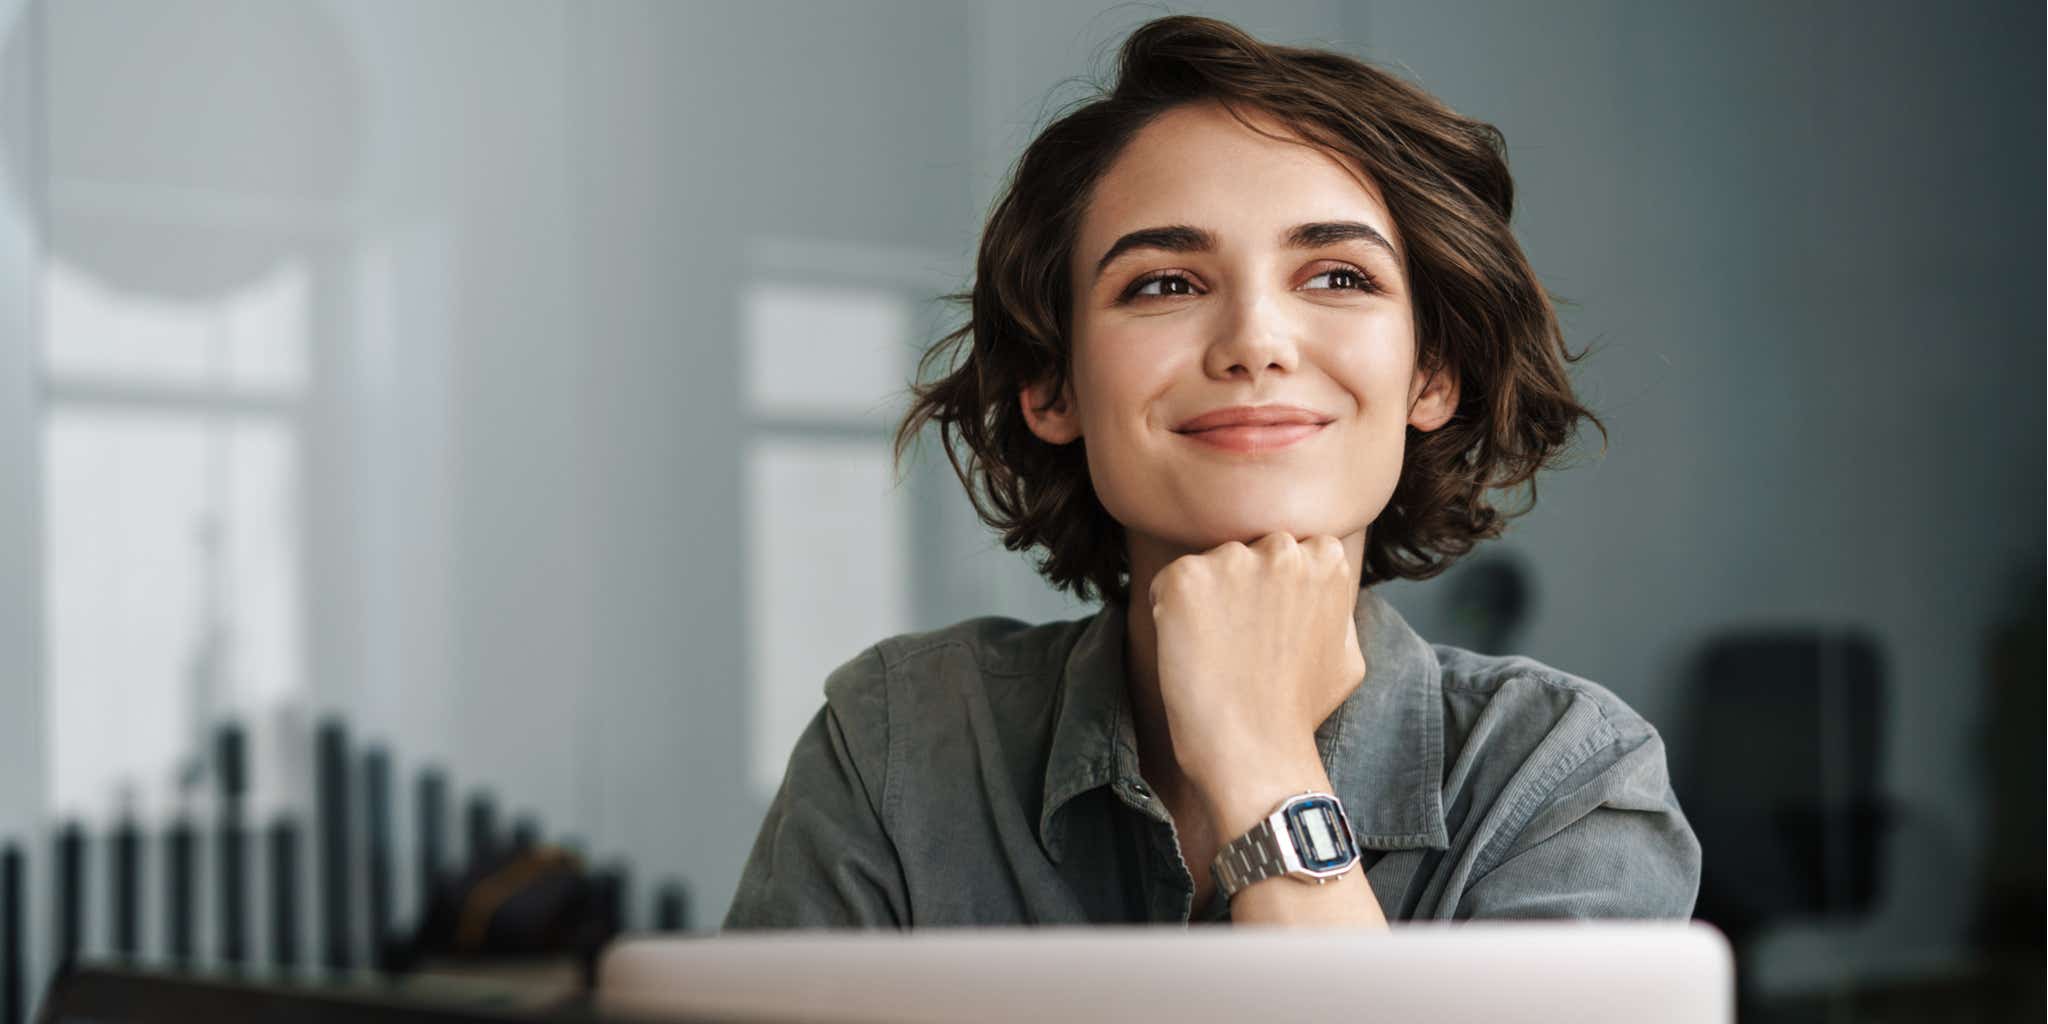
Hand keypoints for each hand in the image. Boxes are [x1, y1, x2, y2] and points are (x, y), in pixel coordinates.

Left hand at [1147, 532, 1366, 804]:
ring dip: (1205, 599)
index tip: (1267, 627)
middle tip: (1238, 641)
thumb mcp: (1347, 653)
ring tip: (1215, 652)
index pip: (1287, 549)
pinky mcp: (1185, 579)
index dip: (1271, 589)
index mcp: (1326, 558)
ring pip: (1208, 567)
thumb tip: (1325, 588)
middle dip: (1239, 585)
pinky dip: (1168, 613)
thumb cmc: (1299, 712)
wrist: (1255, 751)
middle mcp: (1282, 549)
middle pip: (1246, 550)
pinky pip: (1168, 584)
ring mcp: (1232, 560)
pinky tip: (1189, 651)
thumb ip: (1336, 607)